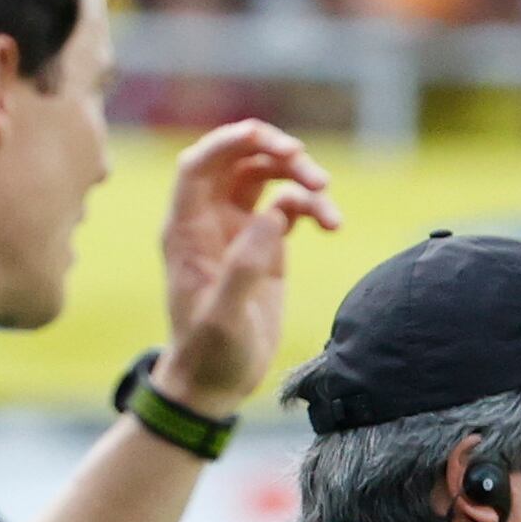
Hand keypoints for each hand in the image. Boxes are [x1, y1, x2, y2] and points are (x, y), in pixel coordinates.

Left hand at [152, 120, 340, 414]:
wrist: (217, 384)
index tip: (264, 137)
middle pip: (238, 161)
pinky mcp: (265, 246)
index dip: (228, 142)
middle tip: (307, 164)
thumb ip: (244, 266)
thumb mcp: (224, 317)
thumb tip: (274, 214)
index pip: (199, 165)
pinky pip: (289, 207)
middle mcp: (210, 221)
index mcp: (187, 230)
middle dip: (273, 153)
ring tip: (328, 195)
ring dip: (298, 177)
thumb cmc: (211, 354)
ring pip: (267, 178)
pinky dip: (312, 207)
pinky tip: (333, 224)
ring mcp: (239, 230)